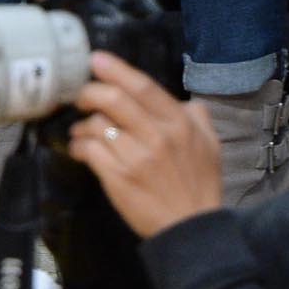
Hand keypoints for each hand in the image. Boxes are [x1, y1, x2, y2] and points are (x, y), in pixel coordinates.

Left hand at [64, 51, 225, 239]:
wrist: (191, 229)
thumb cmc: (200, 184)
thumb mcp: (209, 144)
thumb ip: (196, 116)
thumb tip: (181, 100)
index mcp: (179, 124)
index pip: (143, 87)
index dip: (117, 70)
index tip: (96, 59)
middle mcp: (157, 136)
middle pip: (114, 100)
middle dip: (90, 92)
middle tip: (82, 97)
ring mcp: (135, 158)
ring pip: (97, 125)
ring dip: (82, 124)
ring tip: (80, 130)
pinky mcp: (118, 178)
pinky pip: (90, 151)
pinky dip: (79, 146)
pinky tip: (79, 149)